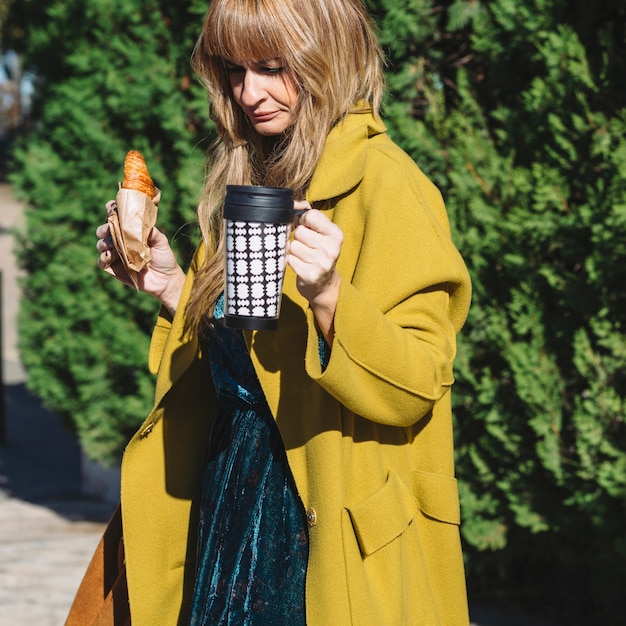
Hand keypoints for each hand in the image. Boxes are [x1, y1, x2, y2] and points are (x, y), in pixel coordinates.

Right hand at [96, 200, 185, 314]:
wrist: (165, 280)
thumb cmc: (164, 258)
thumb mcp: (161, 242)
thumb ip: (153, 232)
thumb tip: (144, 222)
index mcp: (130, 231)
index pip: (116, 217)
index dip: (111, 210)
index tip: (111, 207)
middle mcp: (120, 241)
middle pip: (104, 230)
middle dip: (104, 227)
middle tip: (110, 229)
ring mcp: (116, 254)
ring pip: (101, 244)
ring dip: (104, 242)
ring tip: (112, 244)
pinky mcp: (114, 268)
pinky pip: (101, 262)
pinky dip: (103, 257)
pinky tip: (110, 255)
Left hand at [287, 204, 342, 343]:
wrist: (324, 285)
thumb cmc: (319, 253)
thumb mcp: (322, 234)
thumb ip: (310, 216)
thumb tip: (296, 202)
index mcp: (336, 234)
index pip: (310, 215)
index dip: (303, 220)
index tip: (306, 228)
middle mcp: (332, 249)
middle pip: (299, 232)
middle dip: (298, 238)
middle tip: (306, 246)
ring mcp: (322, 263)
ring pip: (293, 246)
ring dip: (294, 251)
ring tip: (304, 257)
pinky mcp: (310, 275)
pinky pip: (290, 259)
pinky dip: (291, 262)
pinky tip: (301, 266)